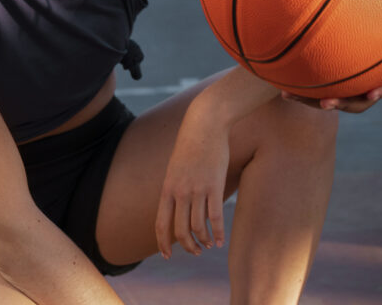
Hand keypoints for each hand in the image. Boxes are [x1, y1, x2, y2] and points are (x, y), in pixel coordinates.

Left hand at [154, 105, 229, 258]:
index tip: (167, 255)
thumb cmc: (191, 145)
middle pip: (180, 230)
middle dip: (187, 246)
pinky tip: (220, 241)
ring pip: (198, 227)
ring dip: (203, 241)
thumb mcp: (175, 167)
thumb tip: (176, 206)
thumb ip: (174, 187)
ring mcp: (197, 190)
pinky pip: (215, 217)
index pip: (161, 224)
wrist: (205, 124)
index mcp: (167, 188)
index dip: (162, 243)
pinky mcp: (215, 186)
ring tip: (208, 245)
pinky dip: (218, 233)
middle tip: (194, 252)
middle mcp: (180, 192)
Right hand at [280, 31, 381, 113]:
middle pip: (337, 100)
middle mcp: (366, 84)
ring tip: (326, 103)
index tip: (281, 88)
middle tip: (287, 95)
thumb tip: (320, 0)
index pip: (325, 89)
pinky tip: (373, 90)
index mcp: (355, 77)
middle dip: (312, 101)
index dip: (303, 92)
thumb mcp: (368, 26)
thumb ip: (348, 21)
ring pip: (361, 101)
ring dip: (343, 103)